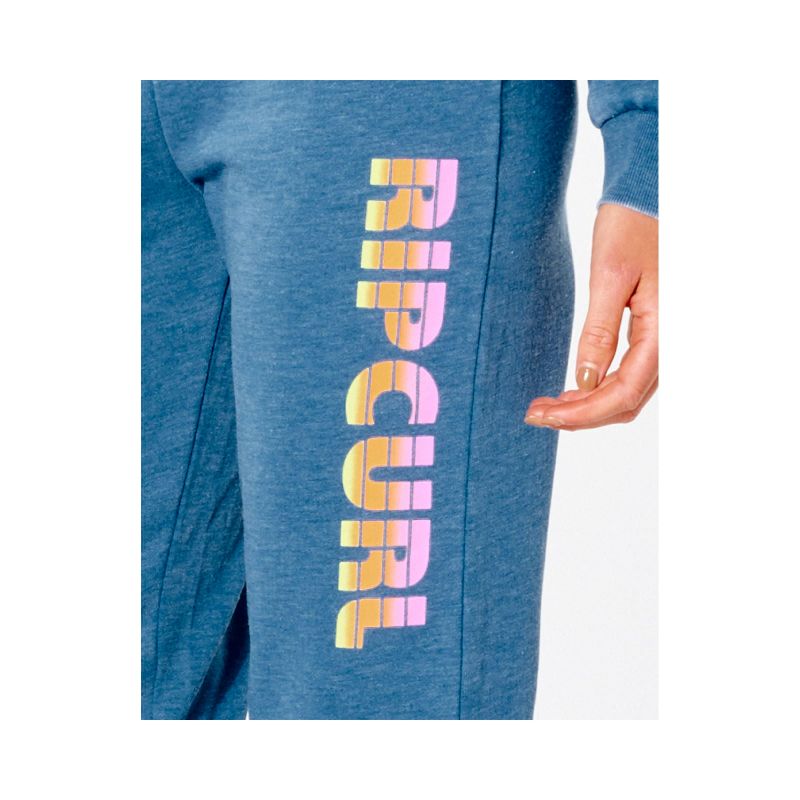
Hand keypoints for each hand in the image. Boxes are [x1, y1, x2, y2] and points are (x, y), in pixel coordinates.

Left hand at [524, 203, 657, 430]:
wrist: (649, 196)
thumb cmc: (632, 226)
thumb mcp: (610, 276)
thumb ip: (600, 332)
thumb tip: (586, 382)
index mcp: (665, 331)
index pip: (623, 395)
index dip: (582, 414)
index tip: (542, 416)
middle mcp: (671, 343)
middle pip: (626, 402)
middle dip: (580, 415)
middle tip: (535, 413)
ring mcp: (666, 340)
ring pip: (629, 394)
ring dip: (589, 406)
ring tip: (548, 404)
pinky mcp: (655, 333)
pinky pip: (630, 376)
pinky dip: (600, 389)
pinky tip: (573, 388)